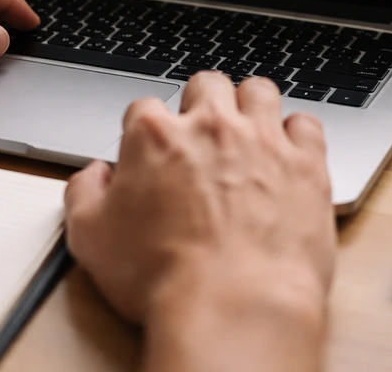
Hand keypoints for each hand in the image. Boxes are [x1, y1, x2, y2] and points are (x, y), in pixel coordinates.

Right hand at [64, 72, 335, 371]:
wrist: (232, 307)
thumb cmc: (162, 277)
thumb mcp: (89, 238)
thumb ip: (84, 193)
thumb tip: (93, 176)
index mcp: (154, 136)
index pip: (143, 108)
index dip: (144, 131)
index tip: (150, 153)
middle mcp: (210, 126)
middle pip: (206, 85)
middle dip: (202, 104)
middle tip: (201, 136)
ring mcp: (262, 140)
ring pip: (259, 91)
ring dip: (250, 106)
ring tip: (248, 132)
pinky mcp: (306, 164)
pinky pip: (307, 124)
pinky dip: (298, 133)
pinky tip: (291, 151)